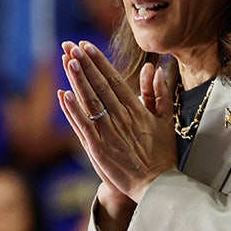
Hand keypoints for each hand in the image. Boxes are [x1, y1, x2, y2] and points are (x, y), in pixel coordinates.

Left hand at [57, 41, 176, 205]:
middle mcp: (122, 118)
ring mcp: (109, 133)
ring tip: (68, 60)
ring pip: (90, 101)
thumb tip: (156, 70)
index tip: (87, 46)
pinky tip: (64, 94)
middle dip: (86, 64)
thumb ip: (159, 94)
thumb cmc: (161, 154)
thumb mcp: (165, 121)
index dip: (100, 62)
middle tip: (71, 45)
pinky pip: (83, 126)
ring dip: (78, 80)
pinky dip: (73, 110)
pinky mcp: (99, 149)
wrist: (156, 185)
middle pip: (100, 86)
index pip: (115, 80)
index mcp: (137, 110)